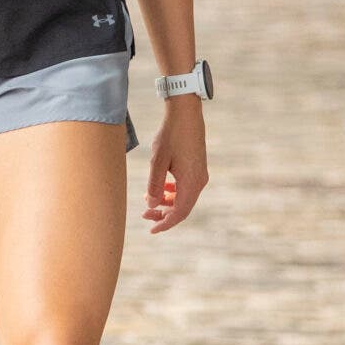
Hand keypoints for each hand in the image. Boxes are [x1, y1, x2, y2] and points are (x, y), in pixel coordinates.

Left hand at [142, 99, 206, 232]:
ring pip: (184, 198)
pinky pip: (186, 188)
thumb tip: (152, 206)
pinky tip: (160, 187)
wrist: (186, 114)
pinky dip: (173, 192)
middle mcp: (199, 181)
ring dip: (167, 202)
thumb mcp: (157, 161)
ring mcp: (200, 174)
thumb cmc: (170, 135)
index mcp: (191, 182)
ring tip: (149, 200)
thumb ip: (154, 185)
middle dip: (164, 214)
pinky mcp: (197, 168)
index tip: (151, 230)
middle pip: (182, 207)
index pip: (179, 212)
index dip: (165, 223)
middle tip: (144, 215)